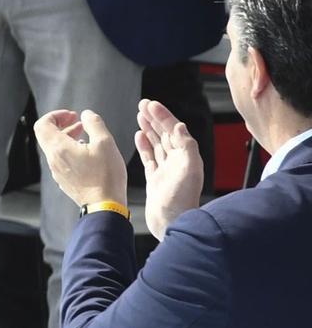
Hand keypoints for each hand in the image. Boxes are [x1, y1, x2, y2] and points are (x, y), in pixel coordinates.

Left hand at [33, 109, 129, 208]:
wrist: (104, 206)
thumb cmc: (106, 175)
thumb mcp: (105, 142)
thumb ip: (94, 123)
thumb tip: (86, 114)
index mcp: (58, 148)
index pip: (42, 124)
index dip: (56, 115)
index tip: (72, 115)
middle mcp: (53, 160)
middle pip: (47, 135)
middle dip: (62, 124)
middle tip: (78, 121)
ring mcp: (57, 172)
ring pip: (55, 148)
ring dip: (67, 137)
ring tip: (84, 134)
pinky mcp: (64, 181)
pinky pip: (61, 160)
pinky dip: (69, 150)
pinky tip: (86, 152)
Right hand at [136, 98, 204, 239]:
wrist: (172, 222)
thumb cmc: (181, 199)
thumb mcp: (188, 169)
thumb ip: (186, 146)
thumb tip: (179, 126)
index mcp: (186, 156)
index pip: (173, 129)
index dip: (162, 116)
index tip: (151, 104)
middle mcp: (177, 161)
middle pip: (165, 133)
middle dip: (154, 118)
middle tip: (143, 105)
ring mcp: (166, 170)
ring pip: (156, 143)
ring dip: (149, 129)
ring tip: (140, 116)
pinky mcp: (155, 179)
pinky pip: (149, 157)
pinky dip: (144, 145)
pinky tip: (139, 137)